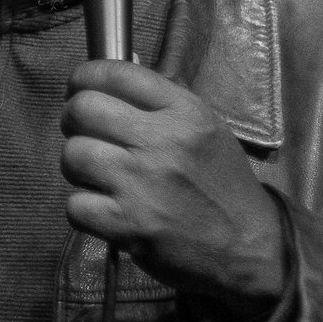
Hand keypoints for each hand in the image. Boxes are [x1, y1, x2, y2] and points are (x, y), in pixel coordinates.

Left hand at [62, 60, 287, 321]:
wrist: (250, 248)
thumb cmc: (222, 185)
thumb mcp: (206, 129)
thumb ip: (160, 103)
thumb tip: (106, 80)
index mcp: (185, 112)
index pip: (116, 73)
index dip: (84, 78)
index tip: (78, 90)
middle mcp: (163, 142)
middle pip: (82, 109)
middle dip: (73, 121)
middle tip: (85, 135)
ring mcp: (142, 184)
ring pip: (72, 155)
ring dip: (77, 167)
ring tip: (97, 176)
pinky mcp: (128, 225)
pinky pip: (75, 204)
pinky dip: (83, 209)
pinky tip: (105, 210)